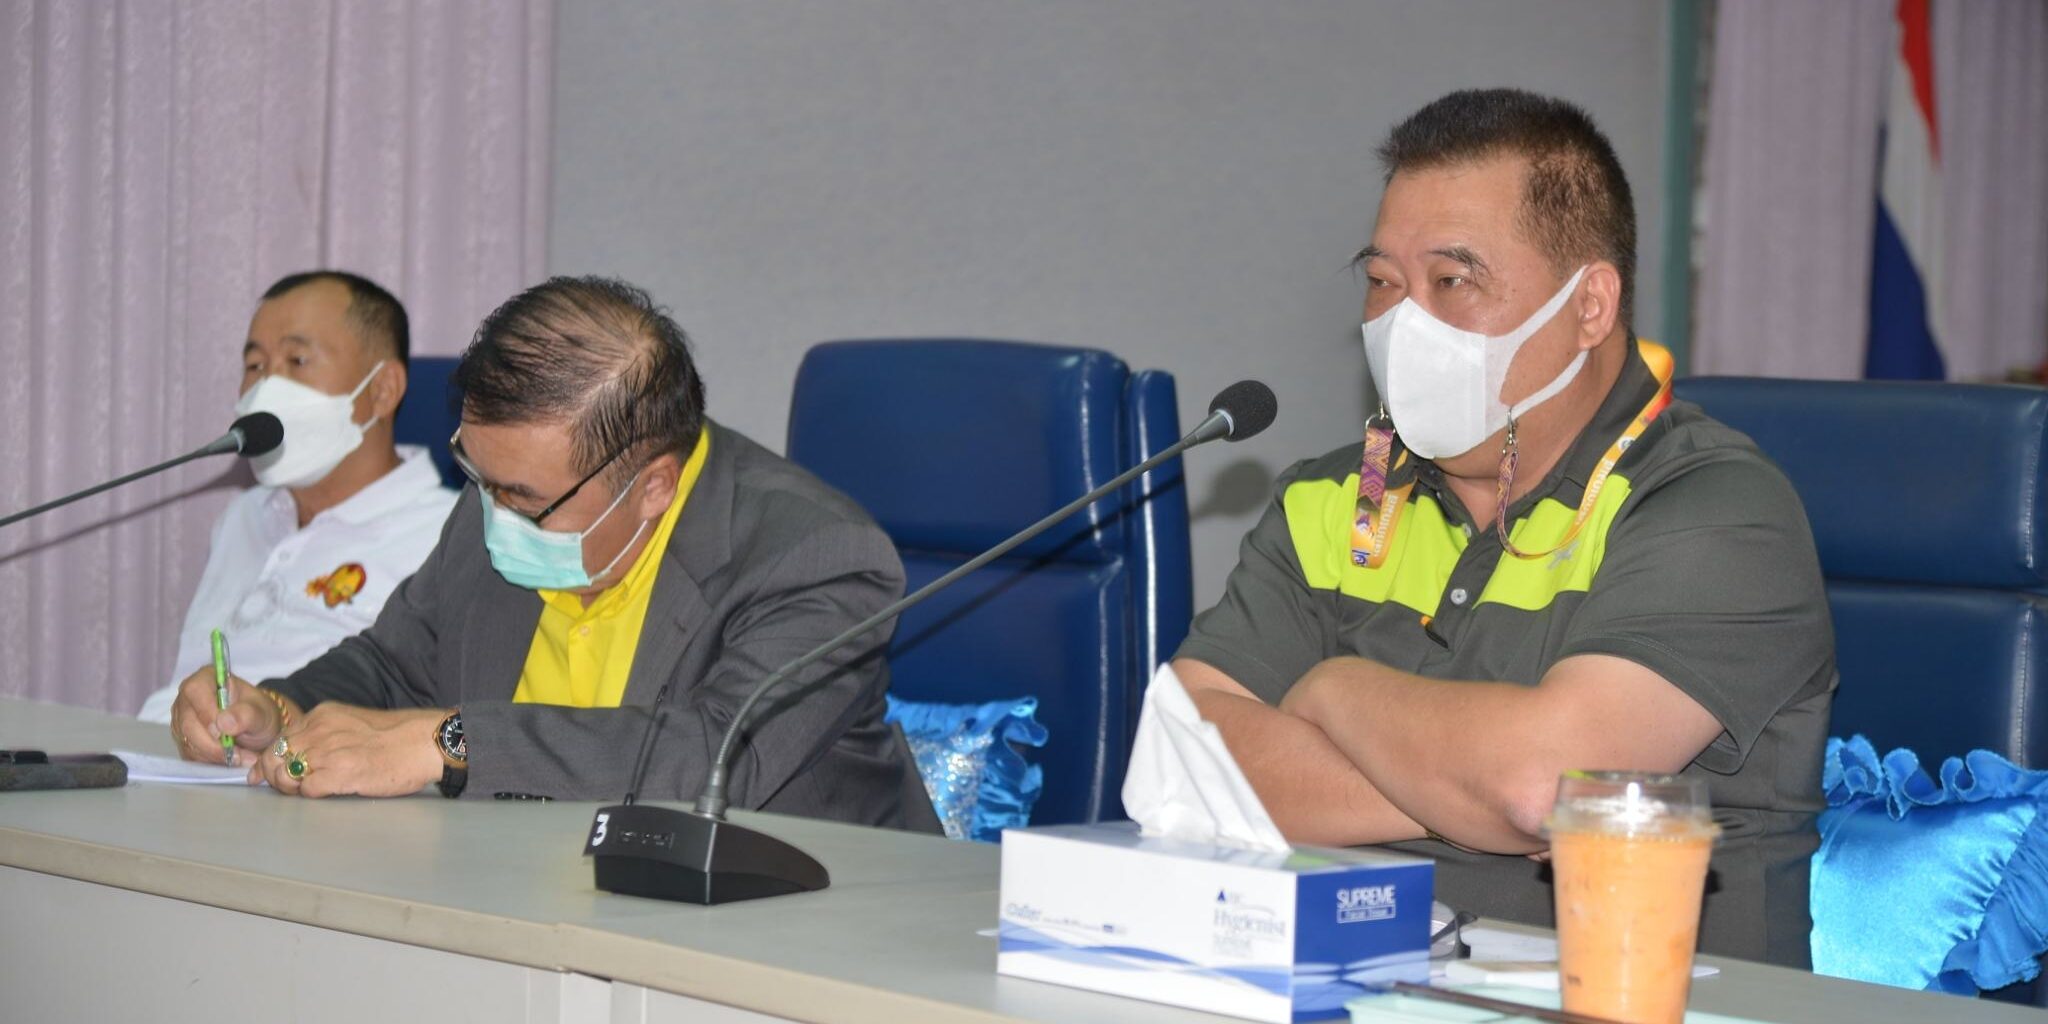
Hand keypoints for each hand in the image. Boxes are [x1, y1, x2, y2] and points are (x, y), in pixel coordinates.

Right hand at [168, 667, 290, 768]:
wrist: (257, 729)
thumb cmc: (258, 713)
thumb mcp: (261, 712)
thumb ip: (246, 715)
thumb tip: (223, 723)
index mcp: (206, 679)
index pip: (195, 691)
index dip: (207, 714)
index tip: (224, 733)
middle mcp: (187, 698)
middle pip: (188, 723)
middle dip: (213, 744)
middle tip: (239, 755)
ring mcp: (181, 720)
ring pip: (187, 742)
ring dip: (215, 756)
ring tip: (243, 758)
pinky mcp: (183, 740)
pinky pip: (189, 755)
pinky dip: (211, 762)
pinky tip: (231, 760)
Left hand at [253, 704, 448, 798]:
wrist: (425, 742)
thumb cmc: (396, 737)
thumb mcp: (352, 723)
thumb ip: (325, 734)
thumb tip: (299, 757)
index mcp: (323, 715)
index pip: (281, 738)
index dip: (271, 759)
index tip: (266, 773)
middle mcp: (320, 730)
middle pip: (276, 756)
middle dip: (275, 775)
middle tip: (288, 787)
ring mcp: (329, 752)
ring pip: (286, 775)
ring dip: (291, 788)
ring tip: (307, 790)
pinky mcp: (340, 773)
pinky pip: (307, 789)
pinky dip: (311, 795)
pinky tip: (327, 792)